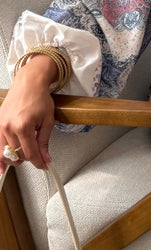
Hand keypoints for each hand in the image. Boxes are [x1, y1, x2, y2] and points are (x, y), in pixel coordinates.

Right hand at [0, 57, 55, 172]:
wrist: (29, 83)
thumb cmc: (39, 97)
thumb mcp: (47, 121)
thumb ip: (44, 142)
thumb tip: (45, 158)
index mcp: (23, 126)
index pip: (30, 153)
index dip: (38, 162)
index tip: (44, 166)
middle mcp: (9, 127)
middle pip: (17, 155)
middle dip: (28, 159)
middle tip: (36, 157)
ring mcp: (0, 125)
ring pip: (5, 153)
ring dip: (15, 158)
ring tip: (22, 158)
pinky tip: (1, 166)